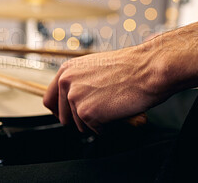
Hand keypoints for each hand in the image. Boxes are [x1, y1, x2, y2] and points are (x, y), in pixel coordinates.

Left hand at [43, 43, 169, 133]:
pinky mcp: (86, 112)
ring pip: (80, 126)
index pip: (50, 99)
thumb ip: (79, 82)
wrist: (147, 68)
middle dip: (81, 120)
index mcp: (66, 70)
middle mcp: (66, 82)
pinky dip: (108, 126)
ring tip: (113, 105)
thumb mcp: (95, 67)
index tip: (71, 115)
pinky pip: (95, 131)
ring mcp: (75, 97)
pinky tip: (118, 110)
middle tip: (102, 110)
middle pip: (63, 117)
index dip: (61, 111)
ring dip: (97, 122)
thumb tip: (72, 101)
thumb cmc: (129, 67)